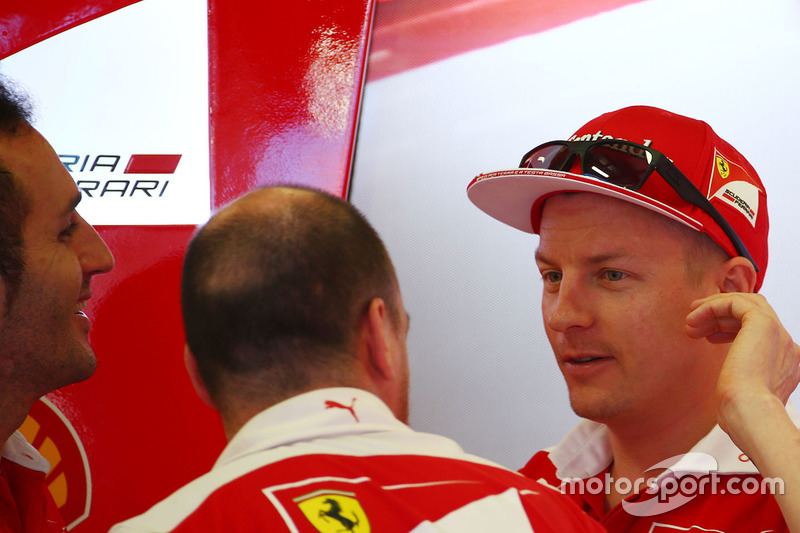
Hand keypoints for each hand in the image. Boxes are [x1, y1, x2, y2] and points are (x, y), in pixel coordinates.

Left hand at [685, 293, 799, 421]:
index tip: (707, 337)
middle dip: (722, 315)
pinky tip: (693, 319)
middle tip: (694, 323)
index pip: (761, 333)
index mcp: (785, 364)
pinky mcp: (763, 324)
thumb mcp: (741, 394)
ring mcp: (778, 334)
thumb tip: (731, 382)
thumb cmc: (740, 414)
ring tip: (689, 320)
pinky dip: (712, 306)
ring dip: (714, 308)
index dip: (731, 329)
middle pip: (754, 314)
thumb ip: (741, 381)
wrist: (750, 414)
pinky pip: (735, 302)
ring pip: (747, 303)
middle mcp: (786, 346)